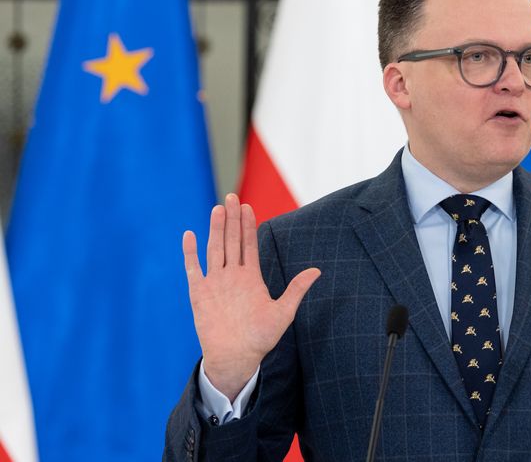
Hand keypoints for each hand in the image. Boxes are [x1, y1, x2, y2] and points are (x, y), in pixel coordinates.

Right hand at [183, 193, 320, 400]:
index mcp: (251, 278)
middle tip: (232, 197)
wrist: (236, 357)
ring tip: (218, 209)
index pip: (249, 245)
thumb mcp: (284, 312)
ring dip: (216, 229)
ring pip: (215, 249)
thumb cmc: (261, 338)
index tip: (249, 207)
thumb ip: (297, 289)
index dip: (248, 226)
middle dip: (232, 219)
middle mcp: (232, 276)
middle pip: (231, 241)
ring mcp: (215, 283)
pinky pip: (193, 268)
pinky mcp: (199, 293)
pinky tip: (190, 235)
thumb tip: (317, 271)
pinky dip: (190, 252)